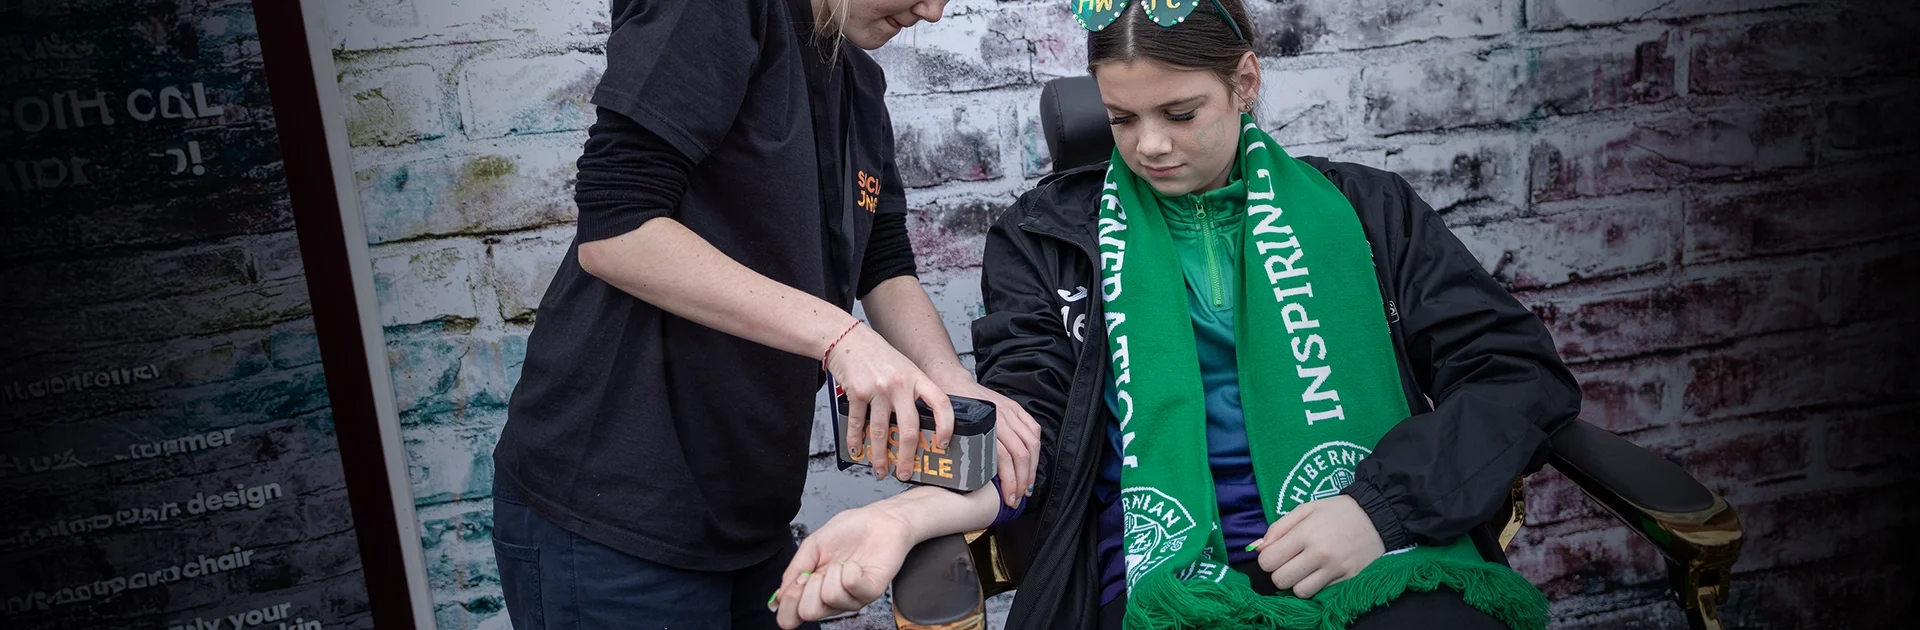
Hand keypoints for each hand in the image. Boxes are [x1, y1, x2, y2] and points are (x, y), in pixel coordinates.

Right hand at [773, 506, 915, 628]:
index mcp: (814, 590)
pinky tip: (855, 565)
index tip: (796, 581)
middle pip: (809, 613)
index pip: (793, 616)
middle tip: (819, 571)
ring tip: (842, 562)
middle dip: (808, 586)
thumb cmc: (849, 531)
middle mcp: (832, 599)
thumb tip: (778, 597)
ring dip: (832, 573)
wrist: (879, 520)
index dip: (788, 603)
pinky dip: (851, 571)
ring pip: (830, 598)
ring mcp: (852, 597)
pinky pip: (853, 588)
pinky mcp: (872, 591)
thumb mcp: (812, 546)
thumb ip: (794, 570)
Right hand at [827, 322, 954, 480]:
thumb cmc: (879, 356)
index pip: (941, 403)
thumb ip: (915, 393)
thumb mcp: (906, 369)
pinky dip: (856, 442)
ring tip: (880, 469)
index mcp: (917, 378)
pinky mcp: (857, 393)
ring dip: (880, 456)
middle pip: (909, 428)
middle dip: (907, 456)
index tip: (943, 445)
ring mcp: (877, 389)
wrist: (848, 339)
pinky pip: (858, 424)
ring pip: (881, 432)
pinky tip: (857, 451)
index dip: (946, 426)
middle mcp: (900, 384)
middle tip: (905, 472)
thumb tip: (922, 426)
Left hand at [928, 368, 1041, 508]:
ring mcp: (1010, 411)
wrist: (951, 381)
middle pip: (1021, 454)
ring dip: (1032, 468)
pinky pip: (1034, 429)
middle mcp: (1001, 417)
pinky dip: (1036, 448)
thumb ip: (962, 452)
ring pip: (1032, 444)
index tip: (1009, 499)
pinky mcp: (1015, 408)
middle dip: (1022, 481)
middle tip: (1018, 498)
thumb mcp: (950, 431)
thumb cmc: (948, 409)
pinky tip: (1033, 462)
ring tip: (1027, 485)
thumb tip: (967, 482)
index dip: (1009, 482)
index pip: (1004, 458)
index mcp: (984, 425)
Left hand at [1251, 495, 1384, 598]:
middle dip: (1280, 573)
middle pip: (1280, 580)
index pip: (1268, 560)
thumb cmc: (1337, 511)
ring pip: (1299, 592)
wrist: (1378, 516)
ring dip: (1297, 583)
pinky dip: (1315, 586)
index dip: (1267, 558)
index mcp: (1305, 533)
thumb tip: (1258, 548)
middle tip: (1289, 562)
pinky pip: (1320, 593)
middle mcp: (1319, 554)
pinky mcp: (1348, 580)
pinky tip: (1320, 573)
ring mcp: (1335, 569)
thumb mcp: (1305, 509)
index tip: (1276, 554)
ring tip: (1305, 570)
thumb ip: (1278, 528)